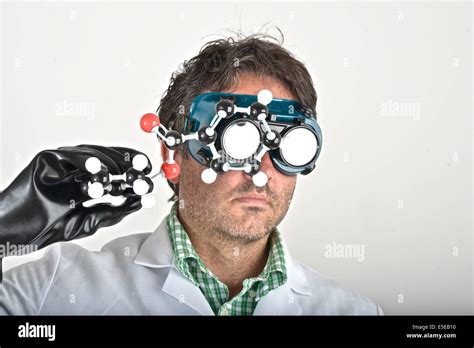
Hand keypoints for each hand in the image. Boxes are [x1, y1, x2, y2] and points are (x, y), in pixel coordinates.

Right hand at [0, 144, 151, 253]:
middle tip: (144, 167)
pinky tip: (100, 168)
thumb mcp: (89, 221)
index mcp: (87, 184)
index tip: (150, 175)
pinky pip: (71, 155)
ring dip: (111, 162)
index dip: (132, 173)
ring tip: (126, 171)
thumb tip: (140, 201)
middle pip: (107, 161)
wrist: (16, 232)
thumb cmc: (48, 228)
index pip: (114, 174)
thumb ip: (114, 210)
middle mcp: (77, 171)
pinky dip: (87, 159)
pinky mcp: (48, 159)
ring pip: (93, 155)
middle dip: (127, 164)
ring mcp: (63, 163)